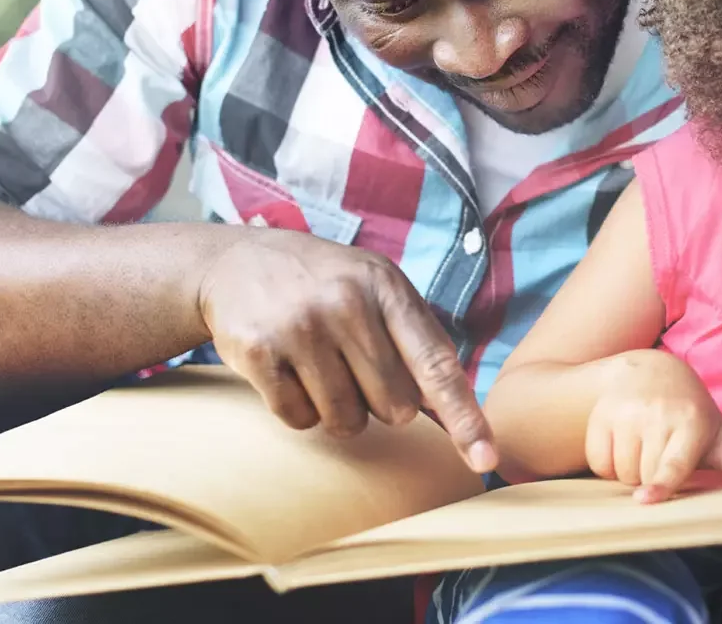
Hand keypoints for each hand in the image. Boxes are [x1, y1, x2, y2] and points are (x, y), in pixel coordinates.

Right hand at [196, 228, 495, 472]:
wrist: (236, 263)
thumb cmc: (324, 284)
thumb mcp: (376, 286)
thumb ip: (417, 341)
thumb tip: (454, 413)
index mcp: (386, 287)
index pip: (436, 365)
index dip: (465, 417)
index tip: (485, 459)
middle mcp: (347, 303)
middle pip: (393, 407)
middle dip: (378, 401)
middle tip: (351, 364)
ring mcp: (301, 327)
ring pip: (346, 421)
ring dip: (338, 410)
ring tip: (319, 366)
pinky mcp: (260, 352)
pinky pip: (299, 419)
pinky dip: (298, 409)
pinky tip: (288, 371)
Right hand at [585, 351, 721, 502]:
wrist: (651, 372)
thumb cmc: (691, 415)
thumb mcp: (719, 436)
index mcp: (690, 423)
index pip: (673, 463)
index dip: (661, 484)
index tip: (646, 500)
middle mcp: (656, 415)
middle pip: (644, 476)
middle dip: (651, 481)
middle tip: (662, 459)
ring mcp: (625, 412)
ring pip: (620, 471)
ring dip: (630, 473)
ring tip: (644, 451)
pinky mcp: (600, 414)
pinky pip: (598, 460)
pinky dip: (607, 463)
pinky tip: (623, 445)